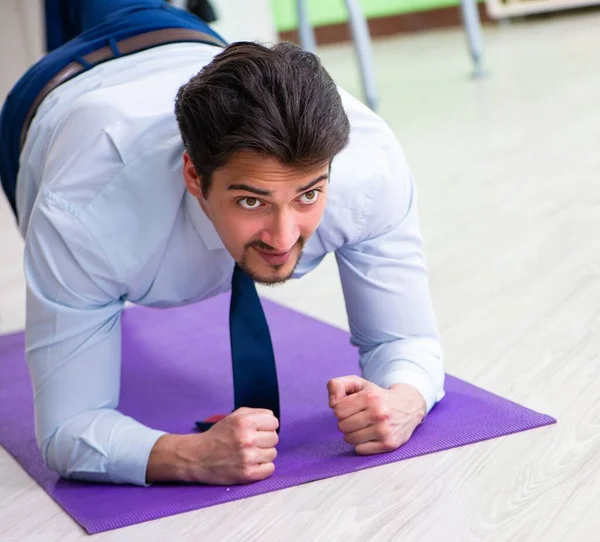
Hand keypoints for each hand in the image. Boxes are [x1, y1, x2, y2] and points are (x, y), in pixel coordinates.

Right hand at [147, 407, 278, 484]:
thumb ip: (255, 413)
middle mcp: (247, 439)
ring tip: (249, 453)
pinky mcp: (248, 474)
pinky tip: (251, 464)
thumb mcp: (234, 416)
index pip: (274, 422)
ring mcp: (248, 458)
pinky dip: (263, 467)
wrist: (197, 457)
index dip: (266, 426)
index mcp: (245, 422)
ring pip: (273, 454)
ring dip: (263, 454)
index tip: (258, 430)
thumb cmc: (218, 435)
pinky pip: (270, 469)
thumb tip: (273, 419)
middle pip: (274, 438)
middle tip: (251, 443)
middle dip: (264, 440)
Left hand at [327, 376, 425, 454]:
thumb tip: (332, 404)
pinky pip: (360, 450)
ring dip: (353, 433)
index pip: (338, 410)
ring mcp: (385, 430)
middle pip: (342, 426)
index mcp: (370, 397)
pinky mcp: (389, 444)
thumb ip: (337, 385)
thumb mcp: (358, 383)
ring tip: (363, 426)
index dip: (341, 409)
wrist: (409, 406)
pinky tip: (370, 435)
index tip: (350, 407)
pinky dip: (362, 444)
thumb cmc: (377, 395)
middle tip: (357, 417)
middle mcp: (378, 413)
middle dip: (346, 421)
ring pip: (350, 439)